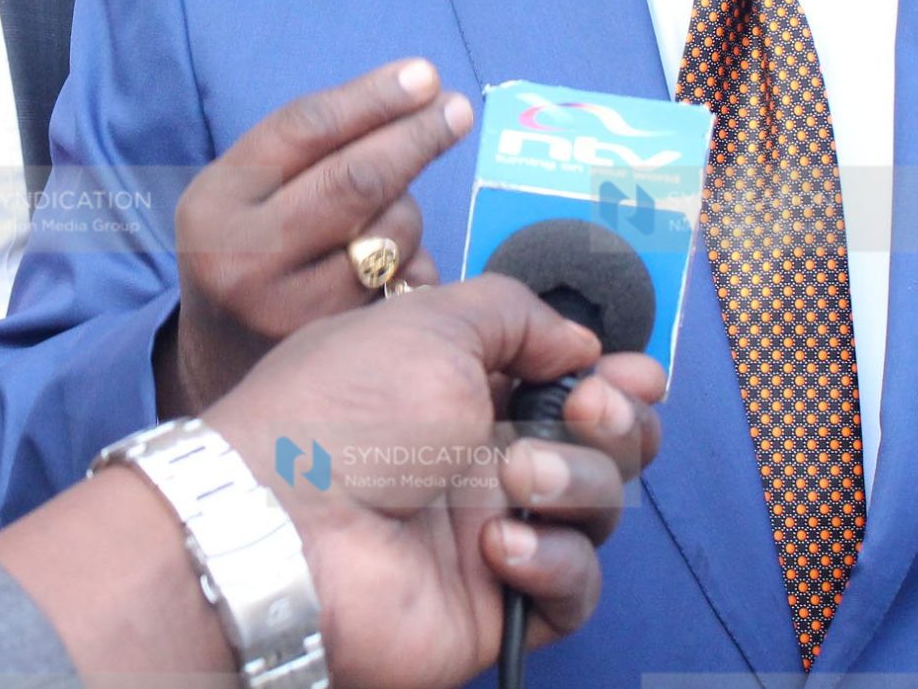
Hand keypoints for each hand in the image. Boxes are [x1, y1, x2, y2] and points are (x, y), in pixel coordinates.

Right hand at [159, 58, 472, 414]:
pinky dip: (418, 263)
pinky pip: (411, 284)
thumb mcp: (247, 192)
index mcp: (216, 200)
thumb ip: (312, 146)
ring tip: (384, 218)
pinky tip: (391, 271)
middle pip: (356, 178)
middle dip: (417, 136)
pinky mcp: (336, 350)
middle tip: (457, 110)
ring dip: (408, 211)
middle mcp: (243, 258)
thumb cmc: (252, 247)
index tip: (425, 75)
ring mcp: (289, 312)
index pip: (306, 128)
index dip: (374, 96)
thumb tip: (419, 88)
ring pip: (393, 232)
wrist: (221, 361)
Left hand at [203, 275, 665, 688]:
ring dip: (578, 482)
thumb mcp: (429, 322)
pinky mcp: (498, 603)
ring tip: (516, 479)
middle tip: (589, 408)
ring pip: (599, 509)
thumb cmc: (343, 411)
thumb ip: (516, 315)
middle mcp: (484, 460)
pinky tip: (501, 547)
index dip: (612, 378)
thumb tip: (579, 341)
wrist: (284, 527)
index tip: (634, 372)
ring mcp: (493, 532)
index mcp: (464, 389)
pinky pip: (575, 588)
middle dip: (618, 422)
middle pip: (602, 445)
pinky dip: (556, 562)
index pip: (567, 383)